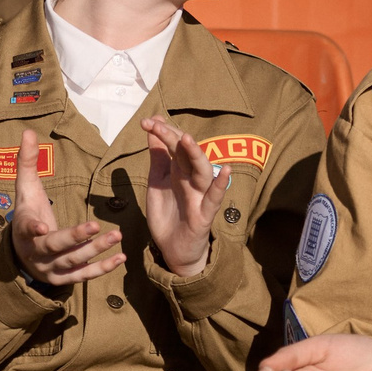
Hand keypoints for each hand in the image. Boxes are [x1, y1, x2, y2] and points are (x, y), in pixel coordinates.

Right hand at [7, 127, 122, 285]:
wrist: (22, 253)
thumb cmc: (28, 213)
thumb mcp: (25, 189)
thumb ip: (27, 162)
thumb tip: (28, 131)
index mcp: (24, 230)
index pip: (26, 229)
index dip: (32, 228)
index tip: (41, 225)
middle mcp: (35, 253)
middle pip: (55, 247)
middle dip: (75, 237)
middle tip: (95, 225)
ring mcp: (50, 269)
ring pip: (73, 261)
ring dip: (95, 250)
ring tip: (116, 236)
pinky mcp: (64, 279)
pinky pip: (84, 275)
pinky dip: (102, 268)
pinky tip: (120, 258)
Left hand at [141, 116, 232, 278]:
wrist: (172, 249)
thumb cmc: (168, 214)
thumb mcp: (157, 183)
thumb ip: (158, 158)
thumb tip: (153, 129)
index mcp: (179, 171)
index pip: (174, 145)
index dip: (162, 132)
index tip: (146, 121)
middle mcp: (191, 179)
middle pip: (186, 153)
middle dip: (173, 137)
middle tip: (156, 124)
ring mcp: (199, 196)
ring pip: (202, 171)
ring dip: (195, 154)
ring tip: (186, 139)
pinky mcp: (204, 215)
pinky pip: (214, 199)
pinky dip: (220, 185)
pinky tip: (225, 171)